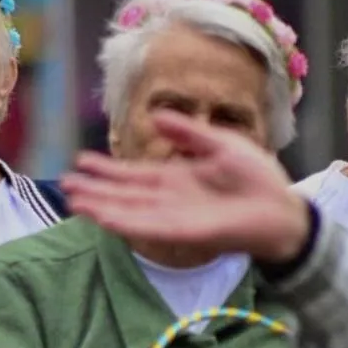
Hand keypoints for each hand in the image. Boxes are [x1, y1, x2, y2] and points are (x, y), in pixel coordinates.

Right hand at [60, 112, 310, 262]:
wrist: (283, 208)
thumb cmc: (257, 177)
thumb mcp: (219, 143)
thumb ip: (187, 132)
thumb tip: (156, 115)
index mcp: (175, 178)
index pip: (132, 175)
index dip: (106, 169)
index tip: (80, 161)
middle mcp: (167, 200)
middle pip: (122, 195)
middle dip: (94, 189)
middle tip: (64, 184)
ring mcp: (173, 217)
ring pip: (128, 212)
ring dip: (100, 207)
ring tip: (72, 201)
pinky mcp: (183, 232)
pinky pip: (147, 227)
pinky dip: (123, 221)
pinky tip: (101, 216)